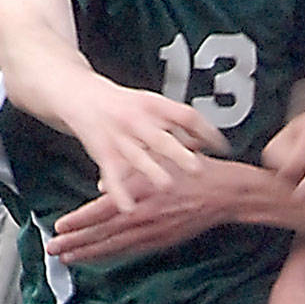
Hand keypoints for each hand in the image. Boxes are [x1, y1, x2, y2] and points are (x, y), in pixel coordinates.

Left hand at [47, 166, 227, 262]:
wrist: (225, 193)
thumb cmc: (194, 172)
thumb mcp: (158, 161)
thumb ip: (128, 172)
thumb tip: (101, 186)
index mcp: (140, 193)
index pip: (100, 211)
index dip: (78, 222)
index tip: (59, 228)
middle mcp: (143, 216)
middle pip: (102, 234)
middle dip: (75, 243)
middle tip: (53, 251)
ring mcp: (153, 232)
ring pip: (114, 247)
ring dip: (89, 254)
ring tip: (68, 259)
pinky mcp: (163, 241)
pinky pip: (132, 252)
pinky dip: (112, 256)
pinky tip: (99, 258)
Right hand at [67, 81, 229, 208]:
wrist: (82, 96)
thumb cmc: (125, 106)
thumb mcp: (153, 106)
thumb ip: (177, 124)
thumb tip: (205, 142)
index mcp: (155, 106)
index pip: (186, 117)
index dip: (205, 131)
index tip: (221, 147)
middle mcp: (138, 121)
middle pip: (162, 138)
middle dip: (180, 154)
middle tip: (198, 169)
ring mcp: (120, 138)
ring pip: (138, 157)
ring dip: (152, 172)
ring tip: (166, 186)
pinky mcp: (104, 154)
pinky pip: (113, 176)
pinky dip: (120, 192)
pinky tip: (129, 207)